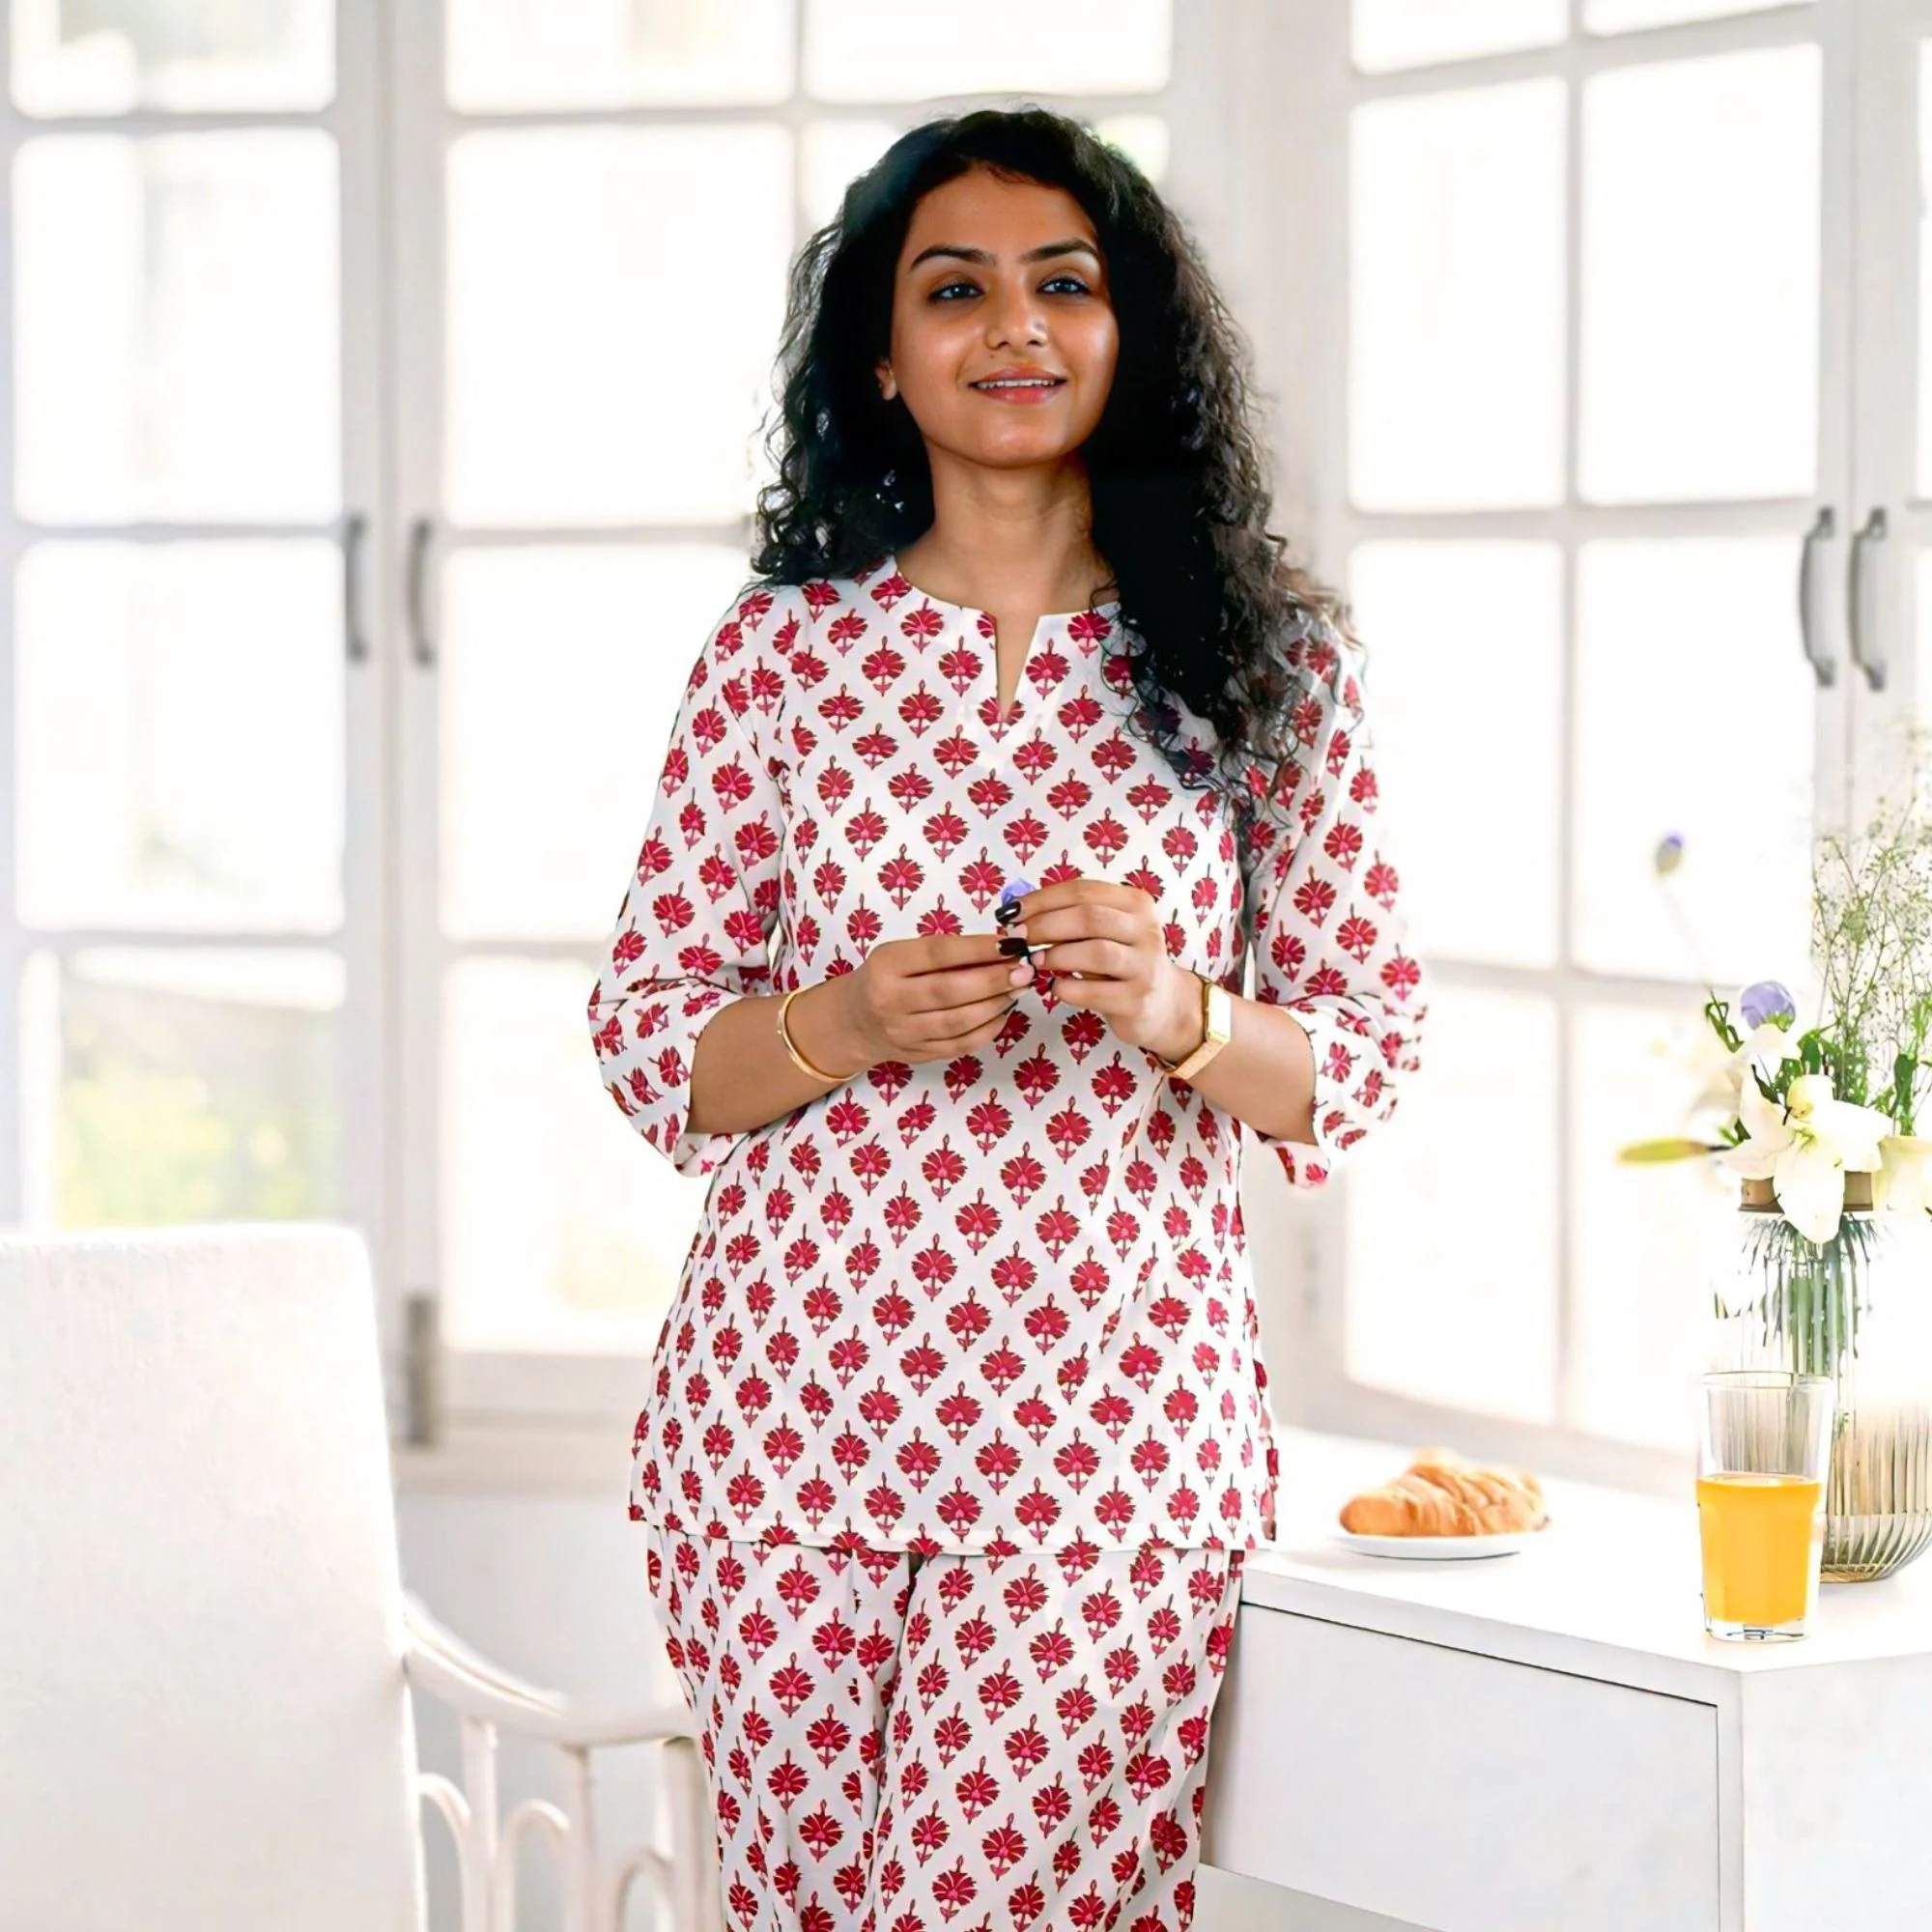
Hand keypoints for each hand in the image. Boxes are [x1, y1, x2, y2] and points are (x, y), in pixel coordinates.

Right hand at [835, 933, 1035, 1067]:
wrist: (855, 1022)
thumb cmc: (887, 978)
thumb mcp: (903, 955)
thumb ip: (944, 953)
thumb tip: (1000, 947)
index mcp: (887, 965)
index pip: (938, 954)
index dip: (978, 949)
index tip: (1011, 942)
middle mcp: (891, 1001)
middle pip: (950, 991)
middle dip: (994, 979)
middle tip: (1024, 969)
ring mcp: (904, 1033)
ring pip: (959, 1021)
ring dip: (997, 1004)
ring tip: (1018, 988)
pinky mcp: (919, 1055)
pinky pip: (962, 1044)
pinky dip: (989, 1028)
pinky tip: (1003, 1012)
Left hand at [1004, 878, 1202, 1062]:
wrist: (1163, 1005)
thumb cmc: (1122, 963)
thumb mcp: (1106, 932)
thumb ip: (1073, 919)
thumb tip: (1018, 913)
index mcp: (1136, 903)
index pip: (1083, 891)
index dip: (1041, 899)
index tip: (1010, 912)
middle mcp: (1146, 930)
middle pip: (1088, 917)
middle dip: (1044, 925)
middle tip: (1016, 938)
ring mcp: (1145, 966)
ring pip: (1096, 952)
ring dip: (1056, 955)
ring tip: (1034, 961)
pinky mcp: (1138, 1000)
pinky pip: (1095, 992)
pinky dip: (1067, 989)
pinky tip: (1054, 988)